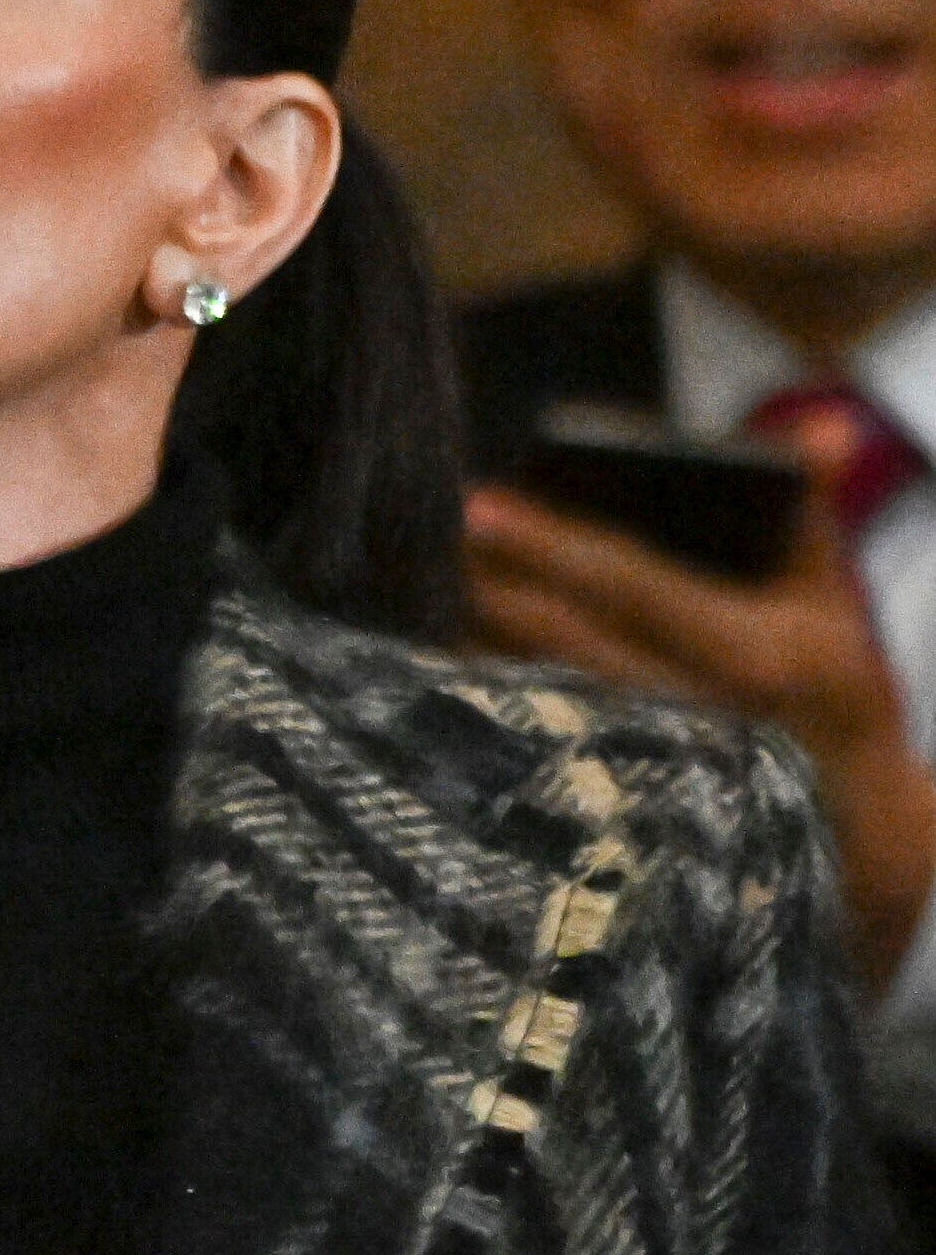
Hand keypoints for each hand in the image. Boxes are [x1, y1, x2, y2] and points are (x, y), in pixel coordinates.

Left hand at [466, 465, 932, 984]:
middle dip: (481, 585)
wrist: (845, 831)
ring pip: (523, 697)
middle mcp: (691, 723)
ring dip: (463, 641)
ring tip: (408, 584)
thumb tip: (826, 424)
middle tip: (417, 533)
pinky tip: (421, 656)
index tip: (473, 503)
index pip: (628, 585)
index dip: (547, 544)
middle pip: (553, 640)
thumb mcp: (829, 600)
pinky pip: (514, 743)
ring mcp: (638, 775)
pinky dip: (471, 696)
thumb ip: (807, 510)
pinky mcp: (597, 810)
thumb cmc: (824, 686)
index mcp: (751, 659)